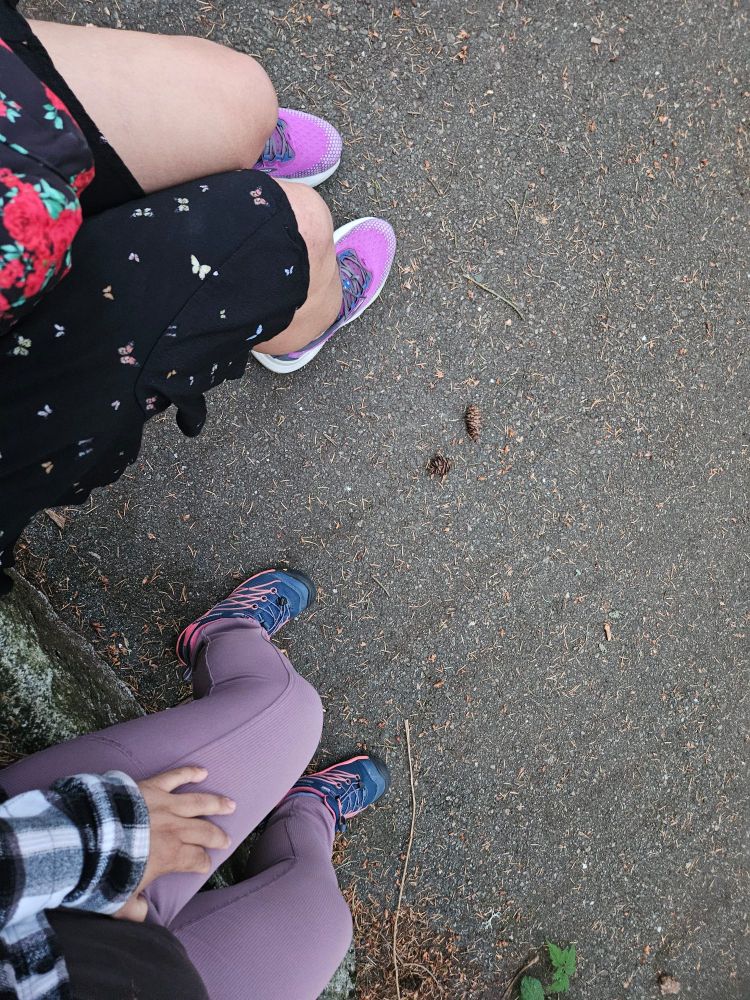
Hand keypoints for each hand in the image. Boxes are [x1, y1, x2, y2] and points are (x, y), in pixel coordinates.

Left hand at [115, 766, 235, 921]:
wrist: (88, 838)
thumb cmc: (104, 870)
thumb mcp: (118, 901)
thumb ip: (134, 911)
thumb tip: (142, 917)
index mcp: (171, 855)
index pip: (197, 860)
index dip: (203, 863)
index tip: (206, 865)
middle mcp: (175, 828)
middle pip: (204, 831)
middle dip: (217, 836)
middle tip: (226, 839)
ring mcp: (165, 805)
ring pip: (199, 802)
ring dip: (216, 804)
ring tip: (230, 804)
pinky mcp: (151, 787)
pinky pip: (175, 776)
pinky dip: (190, 773)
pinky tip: (202, 772)